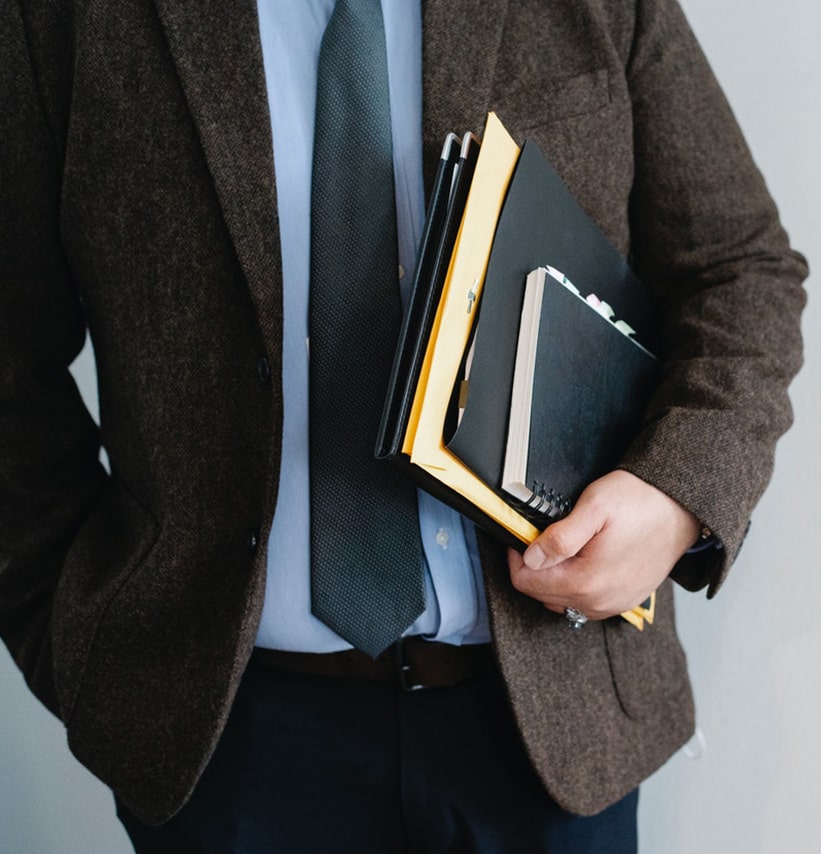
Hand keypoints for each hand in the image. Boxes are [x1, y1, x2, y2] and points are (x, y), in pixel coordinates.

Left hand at [507, 470, 700, 619]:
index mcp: (586, 582)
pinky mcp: (624, 601)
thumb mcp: (593, 508)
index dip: (518, 557)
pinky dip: (574, 584)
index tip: (524, 536)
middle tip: (544, 537)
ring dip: (553, 577)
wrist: (682, 507)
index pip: (526, 583)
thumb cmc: (641, 502)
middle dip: (535, 566)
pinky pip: (584, 602)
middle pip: (541, 594)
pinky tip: (582, 559)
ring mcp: (613, 604)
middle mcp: (599, 602)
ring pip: (561, 600)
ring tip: (565, 546)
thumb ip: (559, 537)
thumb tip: (531, 557)